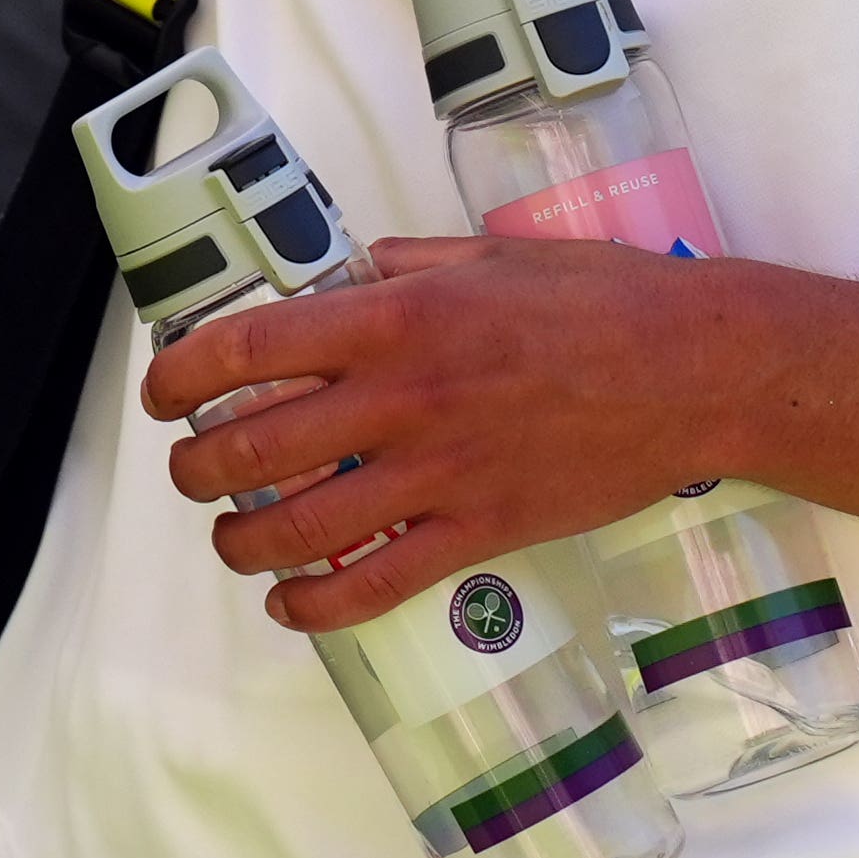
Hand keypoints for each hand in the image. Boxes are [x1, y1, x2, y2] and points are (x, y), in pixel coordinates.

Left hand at [140, 233, 717, 632]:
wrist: (695, 370)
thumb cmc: (602, 298)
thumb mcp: (491, 253)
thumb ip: (405, 264)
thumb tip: (346, 277)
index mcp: (397, 315)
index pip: (247, 348)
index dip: (180, 375)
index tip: (162, 392)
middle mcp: (402, 397)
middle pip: (251, 446)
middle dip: (196, 468)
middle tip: (193, 469)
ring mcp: (438, 472)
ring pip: (297, 527)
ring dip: (240, 541)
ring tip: (232, 535)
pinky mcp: (478, 532)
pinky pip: (373, 585)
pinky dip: (314, 605)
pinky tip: (292, 599)